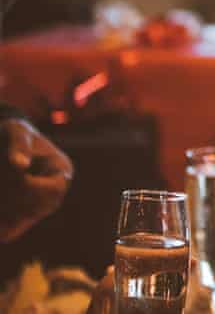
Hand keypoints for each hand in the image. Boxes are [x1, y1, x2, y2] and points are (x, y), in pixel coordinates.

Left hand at [0, 118, 73, 241]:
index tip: (10, 170)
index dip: (29, 186)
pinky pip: (9, 231)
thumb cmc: (12, 132)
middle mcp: (54, 193)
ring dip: (3, 208)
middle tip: (0, 177)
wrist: (3, 143)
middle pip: (37, 209)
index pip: (54, 190)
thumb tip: (19, 164)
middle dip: (11, 198)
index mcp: (61, 170)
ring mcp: (38, 207)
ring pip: (19, 222)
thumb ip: (19, 144)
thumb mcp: (16, 130)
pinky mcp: (20, 216)